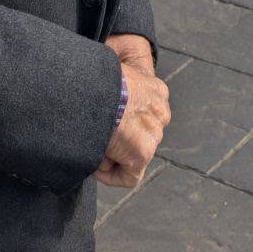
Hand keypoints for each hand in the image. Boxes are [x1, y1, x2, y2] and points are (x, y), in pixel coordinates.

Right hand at [98, 36, 168, 188]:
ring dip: (112, 155)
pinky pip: (129, 177)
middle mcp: (160, 111)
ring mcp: (153, 133)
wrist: (92, 88)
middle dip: (119, 141)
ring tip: (93, 145)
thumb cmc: (94, 80)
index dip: (123, 124)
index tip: (104, 125)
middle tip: (96, 137)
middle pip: (140, 136)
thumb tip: (103, 93)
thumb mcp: (111, 74)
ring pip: (133, 155)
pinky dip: (110, 176)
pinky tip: (94, 167)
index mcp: (155, 90)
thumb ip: (116, 88)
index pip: (143, 114)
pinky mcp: (143, 153)